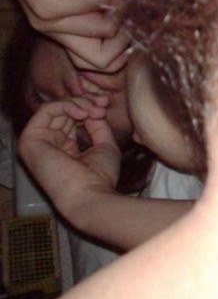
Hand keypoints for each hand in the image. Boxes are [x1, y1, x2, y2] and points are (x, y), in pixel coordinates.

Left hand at [0, 0, 129, 70]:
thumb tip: (145, 13)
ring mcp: (48, 21)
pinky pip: (97, 5)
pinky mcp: (49, 7)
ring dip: (123, 1)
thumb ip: (110, 1)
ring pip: (107, 31)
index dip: (124, 47)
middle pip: (104, 62)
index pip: (101, 62)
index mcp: (63, 28)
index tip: (135, 17)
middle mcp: (53, 30)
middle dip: (128, 36)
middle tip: (134, 4)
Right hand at [18, 96, 121, 224]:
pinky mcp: (30, 139)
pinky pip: (45, 110)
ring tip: (95, 110)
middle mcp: (49, 144)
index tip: (106, 105)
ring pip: (55, 108)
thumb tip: (93, 109)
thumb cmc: (99, 177)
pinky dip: (66, 106)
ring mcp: (38, 142)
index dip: (89, 107)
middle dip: (85, 103)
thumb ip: (96, 125)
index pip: (72, 118)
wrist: (89, 196)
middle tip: (103, 104)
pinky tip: (82, 112)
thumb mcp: (104, 144)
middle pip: (63, 111)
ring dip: (78, 103)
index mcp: (65, 147)